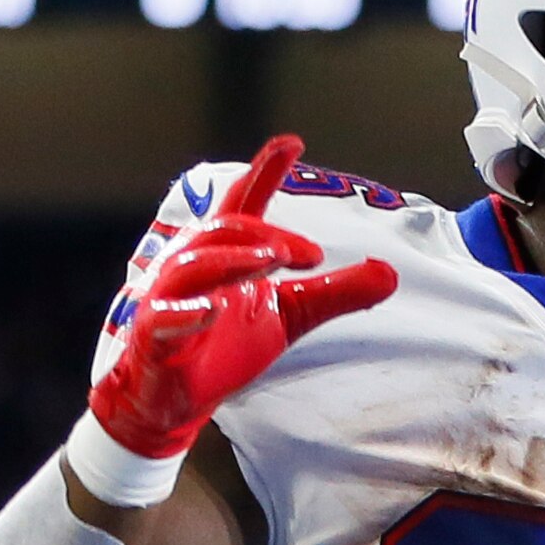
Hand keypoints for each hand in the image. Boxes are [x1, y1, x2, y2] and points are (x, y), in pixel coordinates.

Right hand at [85, 135, 397, 466]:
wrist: (177, 401)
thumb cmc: (224, 347)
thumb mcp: (292, 315)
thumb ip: (336, 292)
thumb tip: (392, 274)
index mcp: (225, 252)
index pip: (244, 203)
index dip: (264, 172)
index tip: (293, 144)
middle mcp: (192, 264)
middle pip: (225, 230)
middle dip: (267, 234)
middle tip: (312, 255)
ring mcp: (167, 297)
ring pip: (195, 265)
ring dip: (235, 259)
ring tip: (273, 261)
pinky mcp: (152, 336)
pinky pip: (164, 318)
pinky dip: (187, 312)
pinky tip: (212, 309)